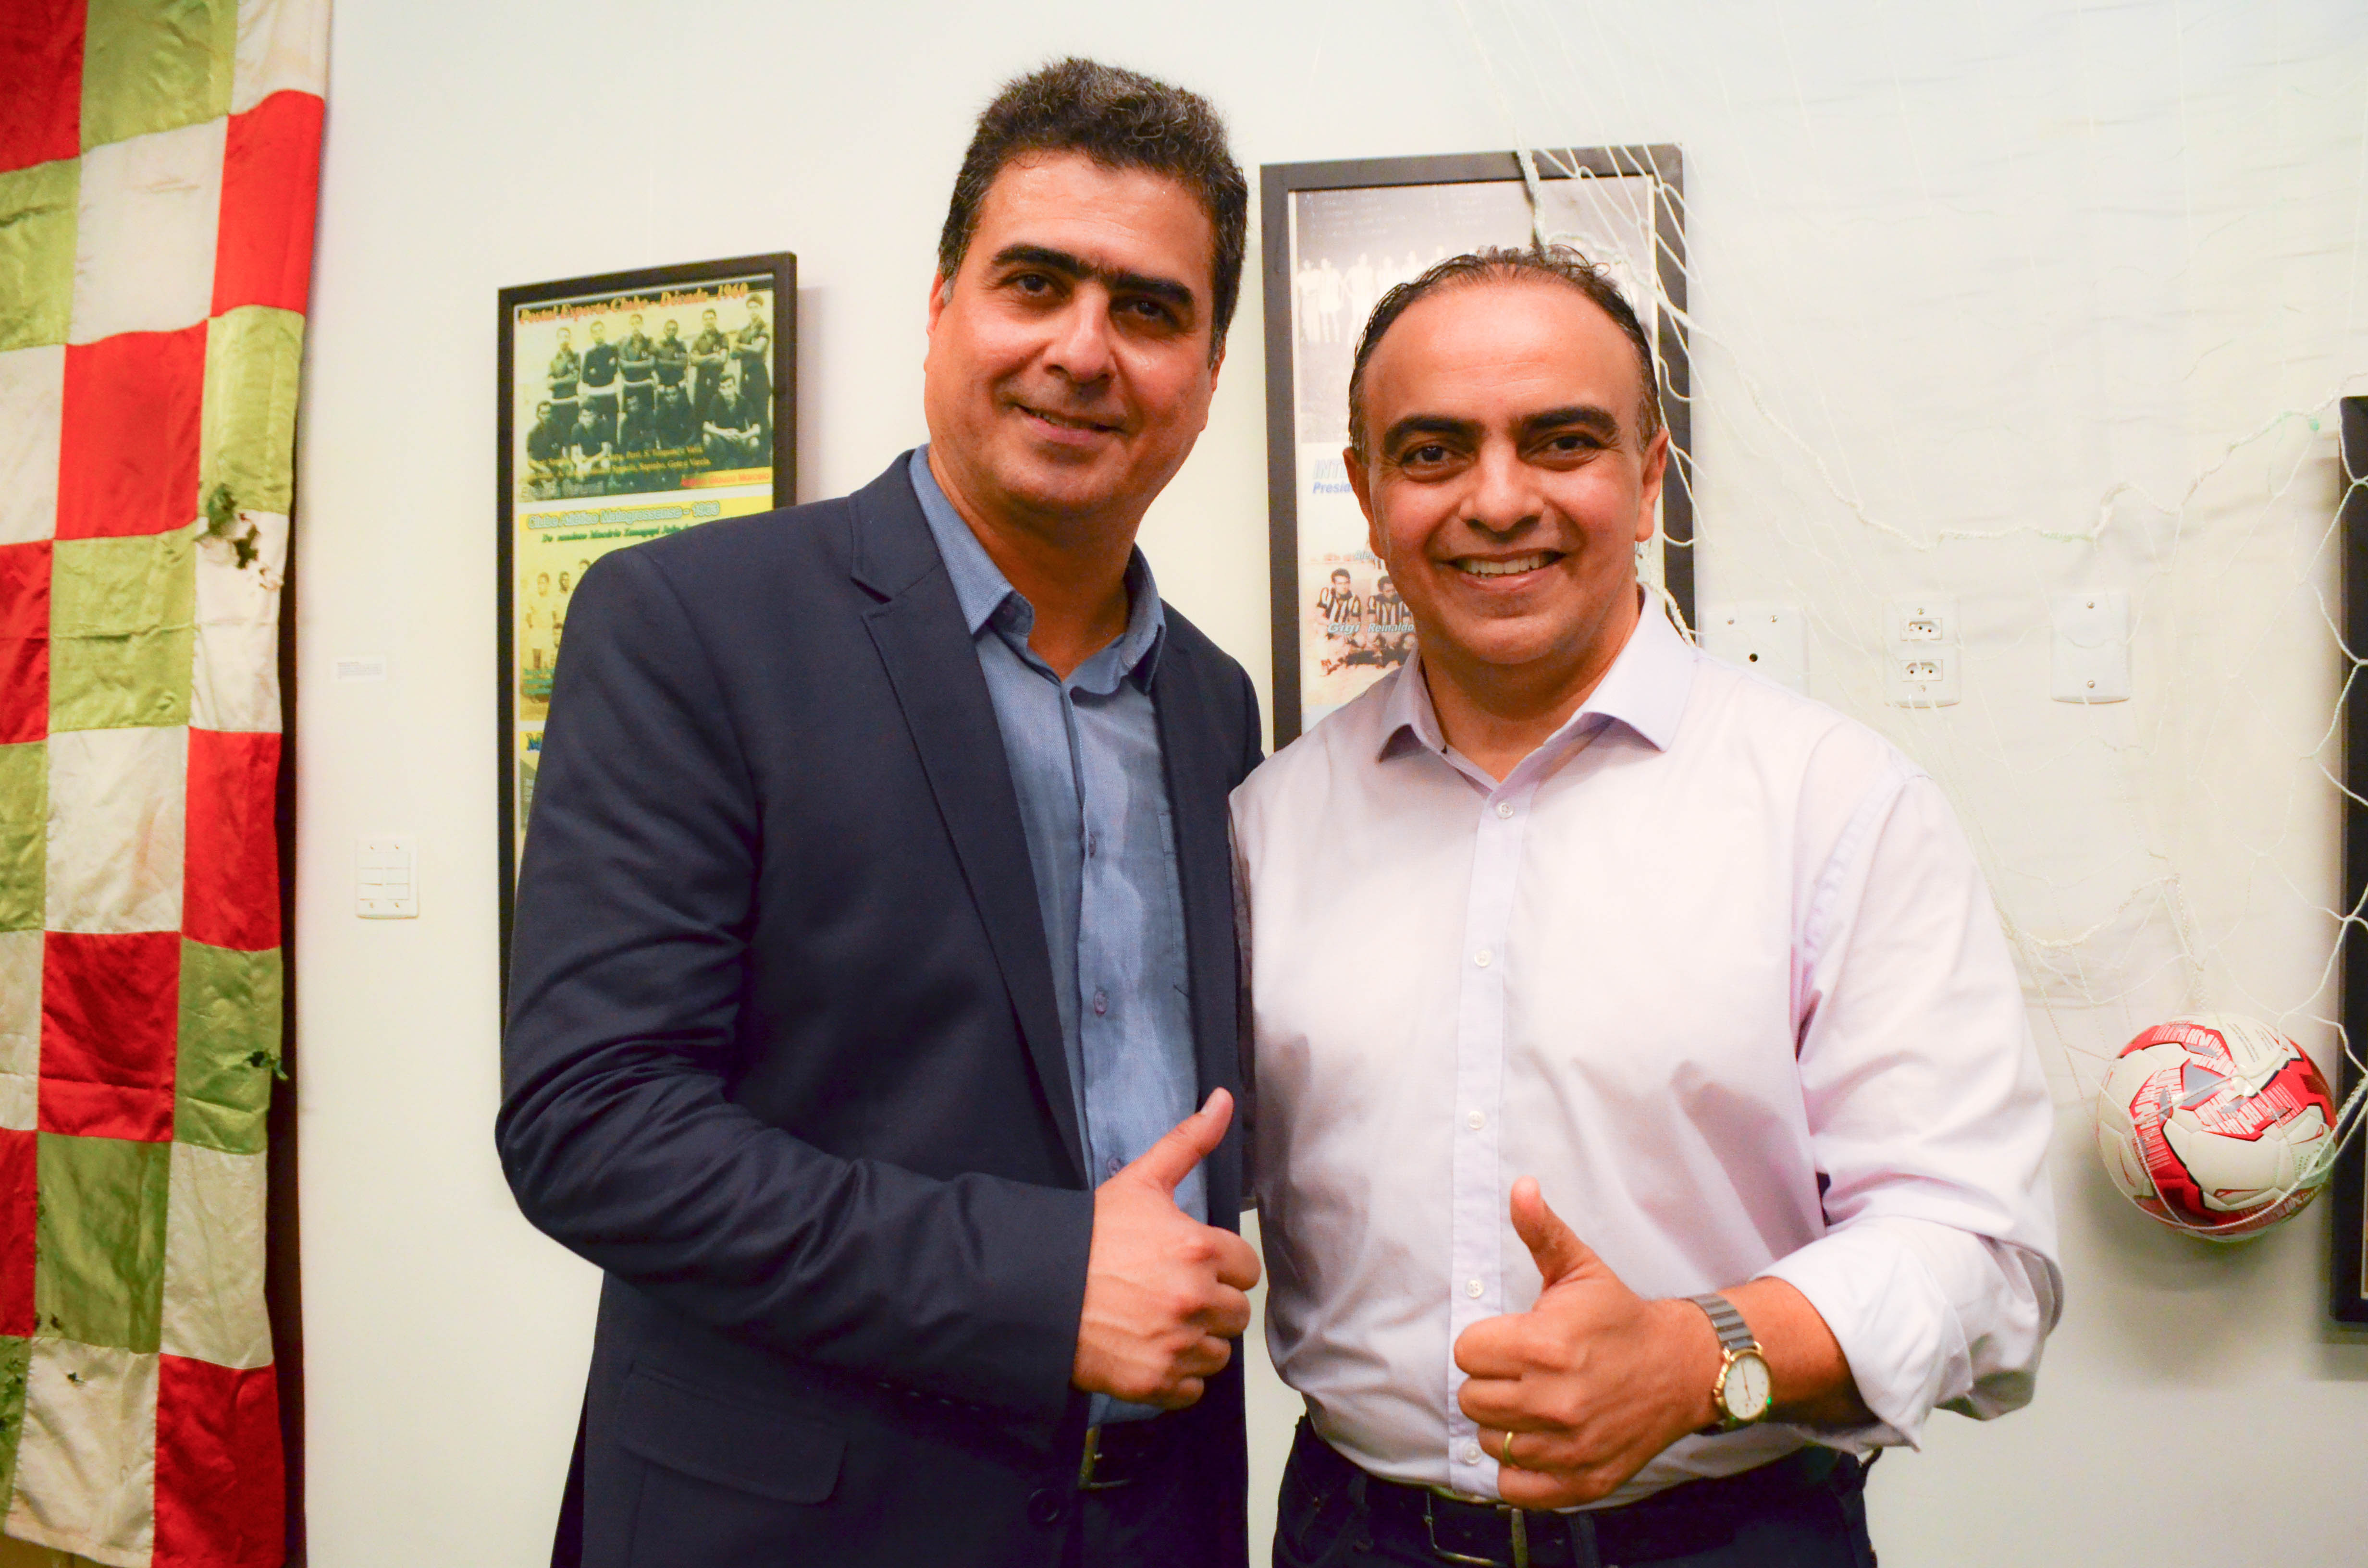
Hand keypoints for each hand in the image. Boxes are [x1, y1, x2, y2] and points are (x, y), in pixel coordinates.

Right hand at [1072, 1089, 1261, 1409]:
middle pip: (1235, 1313)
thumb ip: (1189, 1141)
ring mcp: (1176, 1346)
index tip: (1190, 1264)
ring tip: (1158, 1322)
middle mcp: (1194, 1300)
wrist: (1033, 1288)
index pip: (1246, 1268)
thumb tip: (1224, 1101)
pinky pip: (1193, 1389)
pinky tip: (1149, 1351)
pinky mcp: (1156, 1382)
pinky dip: (1177, 1377)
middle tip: (1170, 1293)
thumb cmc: (1087, 1236)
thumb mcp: (1141, 1180)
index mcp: (1199, 1250)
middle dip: (1210, 1304)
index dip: (1220, 1265)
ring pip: (1218, 1353)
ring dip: (1196, 1341)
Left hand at [1453, 1178, 1719, 1507]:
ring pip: (1491, 1442)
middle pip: (1472, 1399)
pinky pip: (1515, 1486)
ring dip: (1507, 1424)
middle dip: (1492, 1382)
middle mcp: (1556, 1400)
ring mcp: (1570, 1447)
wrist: (1682, 1368)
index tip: (1510, 1340)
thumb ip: (1542, 1231)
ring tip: (1536, 1402)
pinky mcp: (1583, 1481)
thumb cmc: (1619, 1317)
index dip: (1484, 1344)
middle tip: (1523, 1371)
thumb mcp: (1580, 1267)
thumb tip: (1520, 1187)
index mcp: (1545, 1345)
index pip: (1466, 1353)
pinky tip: (1541, 1440)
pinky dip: (1520, 1469)